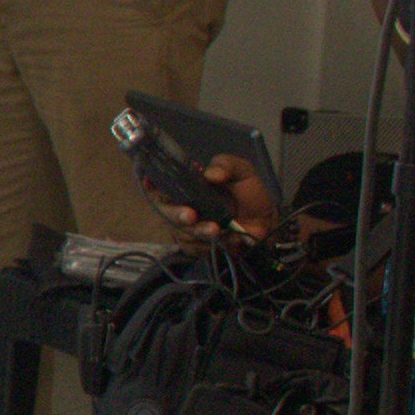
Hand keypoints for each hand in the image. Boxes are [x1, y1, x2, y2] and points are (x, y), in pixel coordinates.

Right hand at [152, 151, 284, 247]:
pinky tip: (226, 239)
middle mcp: (181, 206)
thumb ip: (226, 166)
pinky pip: (194, 248)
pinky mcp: (196, 246)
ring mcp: (187, 227)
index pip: (160, 184)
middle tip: (190, 215)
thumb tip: (210, 174)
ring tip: (217, 229)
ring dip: (198, 231)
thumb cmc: (248, 192)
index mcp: (187, 186)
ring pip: (180, 231)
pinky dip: (209, 245)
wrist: (265, 220)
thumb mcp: (241, 171)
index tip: (149, 184)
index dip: (150, 185)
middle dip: (175, 214)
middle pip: (165, 211)